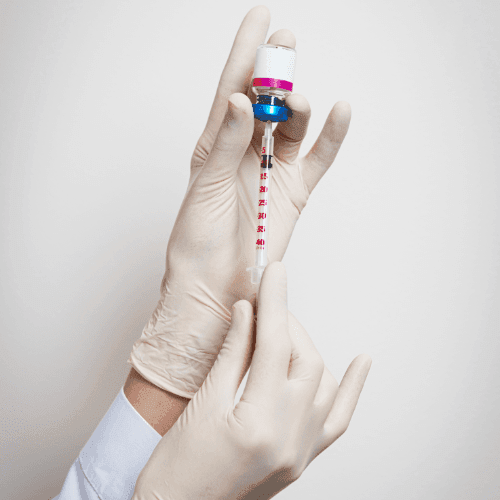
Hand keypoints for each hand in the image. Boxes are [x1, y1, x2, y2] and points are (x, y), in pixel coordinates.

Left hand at [128, 6, 351, 397]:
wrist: (214, 286)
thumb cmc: (197, 242)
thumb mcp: (204, 187)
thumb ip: (226, 144)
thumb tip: (241, 100)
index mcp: (216, 146)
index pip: (232, 89)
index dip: (246, 52)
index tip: (261, 17)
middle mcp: (246, 153)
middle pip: (267, 102)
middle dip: (276, 73)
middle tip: (284, 48)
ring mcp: (273, 172)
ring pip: (293, 127)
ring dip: (297, 108)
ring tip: (295, 104)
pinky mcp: (294, 193)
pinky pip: (318, 159)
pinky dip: (331, 137)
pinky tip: (339, 111)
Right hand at [132, 263, 370, 499]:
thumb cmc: (177, 468)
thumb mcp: (202, 403)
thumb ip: (233, 353)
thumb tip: (249, 312)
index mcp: (259, 424)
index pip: (274, 344)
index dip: (274, 301)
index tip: (273, 272)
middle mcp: (291, 440)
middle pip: (303, 359)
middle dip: (287, 323)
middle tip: (265, 305)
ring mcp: (302, 452)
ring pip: (323, 382)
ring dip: (306, 348)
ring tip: (282, 330)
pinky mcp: (303, 459)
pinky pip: (338, 419)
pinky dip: (349, 388)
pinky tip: (360, 361)